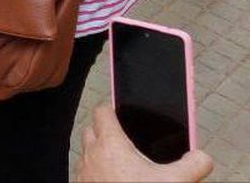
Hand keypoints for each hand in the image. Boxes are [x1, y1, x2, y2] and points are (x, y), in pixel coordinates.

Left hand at [76, 104, 213, 182]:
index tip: (120, 111)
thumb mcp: (175, 181)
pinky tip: (112, 178)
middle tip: (123, 139)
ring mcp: (83, 171)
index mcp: (111, 144)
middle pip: (91, 130)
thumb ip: (193, 165)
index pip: (102, 111)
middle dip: (104, 130)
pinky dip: (95, 170)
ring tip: (119, 161)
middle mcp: (91, 154)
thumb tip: (201, 157)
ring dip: (98, 152)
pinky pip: (84, 170)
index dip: (111, 108)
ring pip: (86, 151)